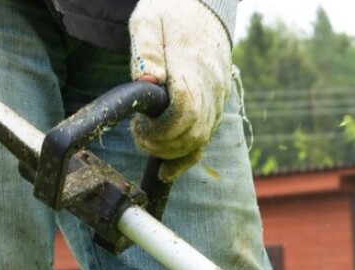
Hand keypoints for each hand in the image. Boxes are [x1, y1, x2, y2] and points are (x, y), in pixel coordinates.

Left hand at [129, 0, 232, 181]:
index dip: (163, 128)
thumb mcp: (149, 19)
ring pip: (200, 141)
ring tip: (146, 143)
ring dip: (171, 152)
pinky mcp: (214, 109)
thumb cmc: (170, 12)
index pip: (186, 111)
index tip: (140, 126)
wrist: (203, 10)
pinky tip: (167, 170)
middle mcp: (211, 90)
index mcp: (193, 68)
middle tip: (138, 136)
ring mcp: (216, 102)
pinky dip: (186, 158)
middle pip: (194, 133)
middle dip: (163, 143)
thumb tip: (147, 82)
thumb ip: (147, 49)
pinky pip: (204, 141)